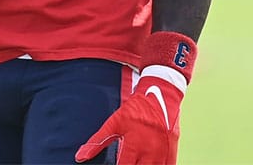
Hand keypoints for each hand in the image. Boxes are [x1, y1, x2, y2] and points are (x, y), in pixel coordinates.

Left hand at [76, 32, 196, 164]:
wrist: (161, 94)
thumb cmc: (136, 109)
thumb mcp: (114, 122)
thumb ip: (98, 141)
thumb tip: (79, 157)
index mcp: (134, 146)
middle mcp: (150, 152)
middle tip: (127, 163)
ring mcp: (163, 153)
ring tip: (137, 163)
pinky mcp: (172, 151)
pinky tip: (150, 164)